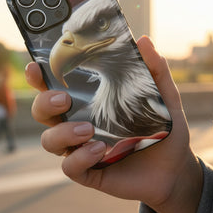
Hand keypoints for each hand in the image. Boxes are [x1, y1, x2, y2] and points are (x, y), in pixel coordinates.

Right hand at [26, 36, 202, 212]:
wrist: (176, 169)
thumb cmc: (164, 128)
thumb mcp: (164, 95)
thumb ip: (155, 69)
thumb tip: (143, 40)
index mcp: (89, 100)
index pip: (55, 85)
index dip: (39, 76)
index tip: (36, 66)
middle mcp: (78, 122)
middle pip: (42, 110)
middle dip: (45, 102)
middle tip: (65, 98)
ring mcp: (81, 148)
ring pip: (50, 140)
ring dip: (63, 132)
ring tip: (89, 129)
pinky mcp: (90, 171)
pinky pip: (70, 167)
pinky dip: (80, 157)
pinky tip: (100, 150)